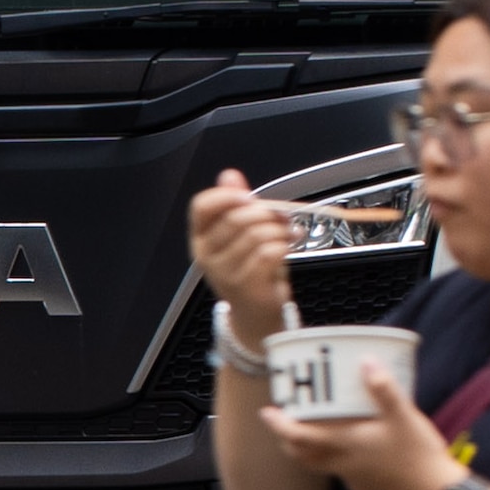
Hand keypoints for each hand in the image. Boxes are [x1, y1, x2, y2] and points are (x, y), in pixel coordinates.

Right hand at [186, 169, 296, 343]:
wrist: (258, 315)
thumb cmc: (253, 271)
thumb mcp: (243, 234)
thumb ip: (236, 204)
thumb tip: (229, 175)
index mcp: (201, 238)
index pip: (202, 206)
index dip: (226, 195)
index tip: (249, 197)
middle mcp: (207, 255)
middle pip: (236, 217)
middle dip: (266, 213)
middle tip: (282, 218)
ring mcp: (224, 272)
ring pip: (256, 234)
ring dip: (279, 232)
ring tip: (286, 237)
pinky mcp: (246, 285)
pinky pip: (268, 252)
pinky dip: (283, 247)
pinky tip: (287, 248)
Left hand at [267, 352, 456, 489]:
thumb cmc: (418, 458)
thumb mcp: (404, 417)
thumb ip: (384, 389)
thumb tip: (365, 360)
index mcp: (344, 445)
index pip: (297, 438)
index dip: (278, 426)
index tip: (266, 412)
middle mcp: (342, 464)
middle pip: (302, 454)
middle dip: (288, 438)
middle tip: (285, 421)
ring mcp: (354, 479)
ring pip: (320, 464)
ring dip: (309, 449)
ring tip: (313, 431)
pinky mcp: (368, 488)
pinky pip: (341, 471)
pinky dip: (335, 458)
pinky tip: (352, 447)